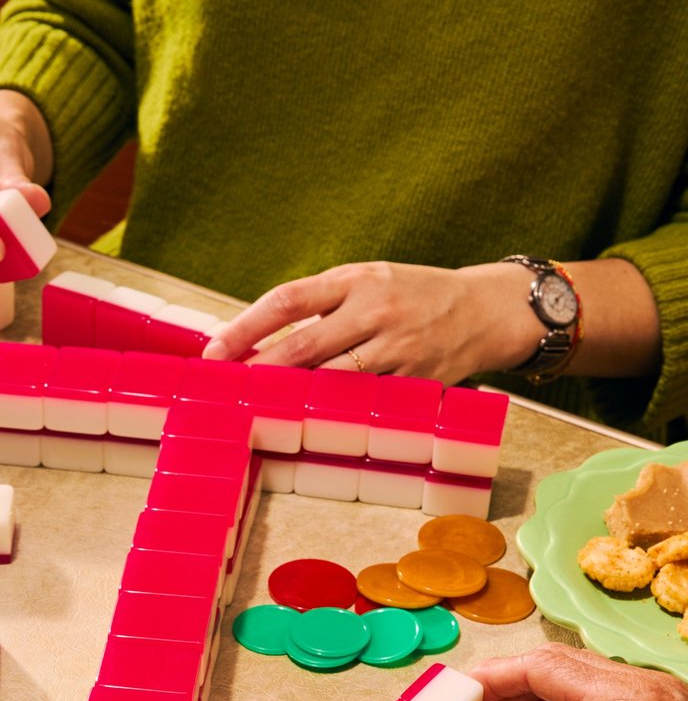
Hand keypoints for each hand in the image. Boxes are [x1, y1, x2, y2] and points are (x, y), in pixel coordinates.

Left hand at [201, 260, 536, 379]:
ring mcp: (397, 347)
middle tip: (225, 389)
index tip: (213, 350)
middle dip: (258, 369)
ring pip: (332, 379)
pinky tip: (311, 421)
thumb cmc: (415, 297)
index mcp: (357, 278)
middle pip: (304, 343)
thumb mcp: (370, 282)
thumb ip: (323, 305)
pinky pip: (367, 401)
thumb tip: (260, 340)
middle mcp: (375, 308)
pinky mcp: (415, 379)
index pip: (288, 299)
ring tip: (258, 408)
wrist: (486, 310)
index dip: (245, 326)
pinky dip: (335, 411)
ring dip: (292, 396)